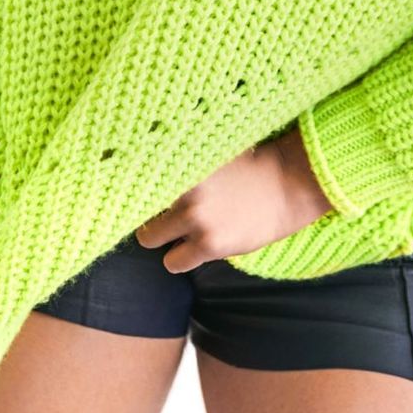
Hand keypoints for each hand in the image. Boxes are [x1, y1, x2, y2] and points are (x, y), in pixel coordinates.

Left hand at [134, 126, 334, 270]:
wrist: (289, 185)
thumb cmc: (248, 166)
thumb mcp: (210, 150)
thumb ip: (178, 158)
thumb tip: (133, 157)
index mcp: (181, 159)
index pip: (133, 174)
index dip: (129, 184)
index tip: (123, 188)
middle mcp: (184, 187)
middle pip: (136, 208)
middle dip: (149, 212)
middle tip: (166, 213)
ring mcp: (196, 216)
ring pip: (149, 239)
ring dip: (163, 237)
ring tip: (184, 230)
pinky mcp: (209, 244)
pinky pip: (172, 262)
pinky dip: (180, 258)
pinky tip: (198, 246)